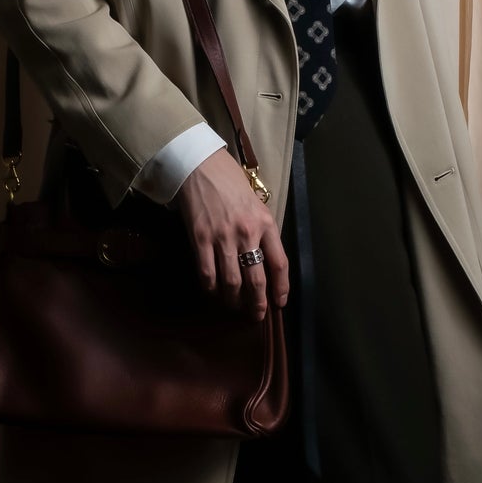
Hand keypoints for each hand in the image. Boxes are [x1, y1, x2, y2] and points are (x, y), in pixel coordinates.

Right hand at [175, 149, 289, 321]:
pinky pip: (207, 273)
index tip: (279, 302)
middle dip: (257, 303)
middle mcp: (247, 233)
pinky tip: (213, 293)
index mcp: (265, 223)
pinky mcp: (200, 238)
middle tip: (256, 316)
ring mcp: (223, 237)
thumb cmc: (229, 182)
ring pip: (231, 282)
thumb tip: (264, 258)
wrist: (200, 166)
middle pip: (256, 279)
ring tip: (233, 307)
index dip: (281, 288)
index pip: (279, 263)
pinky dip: (211, 288)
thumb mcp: (255, 203)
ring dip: (233, 300)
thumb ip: (261, 229)